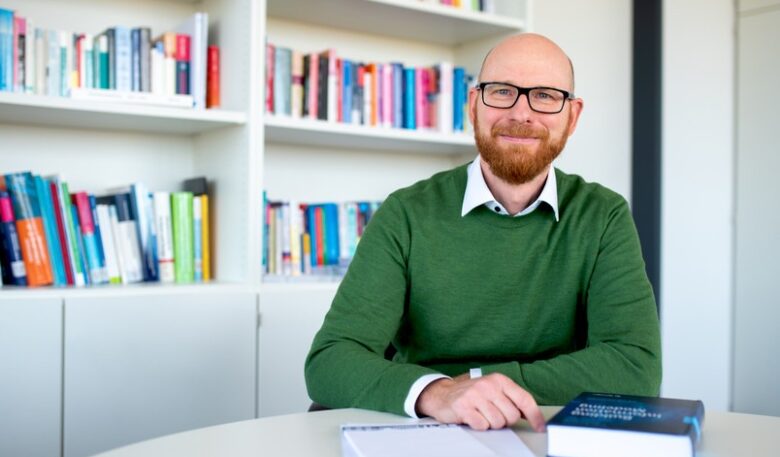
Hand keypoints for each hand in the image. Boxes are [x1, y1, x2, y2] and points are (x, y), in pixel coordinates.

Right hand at [415, 372, 545, 431]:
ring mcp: (475, 395)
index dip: (535, 416)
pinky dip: (478, 425)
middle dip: (504, 420)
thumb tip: (532, 415)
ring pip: (498, 423)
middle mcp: (488, 385)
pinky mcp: (464, 407)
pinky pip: (482, 426)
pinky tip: (472, 417)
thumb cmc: (472, 394)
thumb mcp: (493, 390)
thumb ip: (512, 399)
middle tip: (492, 414)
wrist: (442, 394)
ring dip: (490, 423)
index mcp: (499, 380)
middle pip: (512, 416)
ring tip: (481, 414)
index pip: (524, 399)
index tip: (541, 427)